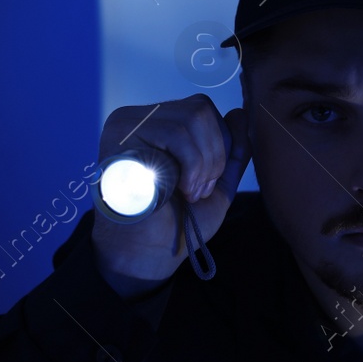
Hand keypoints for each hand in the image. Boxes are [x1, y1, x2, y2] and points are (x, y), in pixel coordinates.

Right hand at [90, 93, 252, 297]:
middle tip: (199, 190)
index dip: (218, 145)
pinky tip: (178, 190)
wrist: (149, 252)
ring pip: (192, 119)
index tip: (206, 183)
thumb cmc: (177, 221)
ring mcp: (127, 124)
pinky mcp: (122, 136)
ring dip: (203, 164)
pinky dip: (190, 166)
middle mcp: (137, 118)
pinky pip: (177, 135)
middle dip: (214, 155)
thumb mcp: (215, 182)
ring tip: (189, 192)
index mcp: (156, 126)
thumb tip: (240, 113)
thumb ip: (230, 150)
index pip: (201, 109)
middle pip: (200, 109)